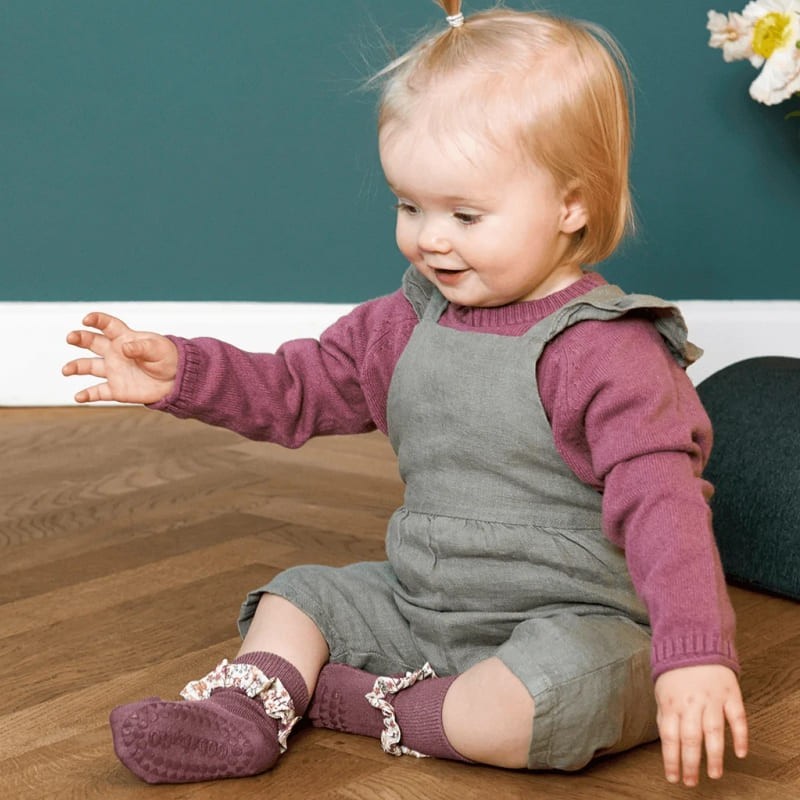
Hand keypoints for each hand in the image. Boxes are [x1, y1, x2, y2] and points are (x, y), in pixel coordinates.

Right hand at [63, 312, 177, 403]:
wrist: (176, 380)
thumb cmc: (168, 359)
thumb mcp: (158, 349)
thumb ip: (141, 347)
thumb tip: (124, 347)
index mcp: (125, 338)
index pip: (108, 326)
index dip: (97, 320)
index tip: (87, 319)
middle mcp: (115, 353)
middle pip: (92, 342)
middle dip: (80, 338)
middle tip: (71, 338)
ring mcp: (114, 371)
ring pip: (89, 367)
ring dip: (76, 367)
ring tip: (66, 370)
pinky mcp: (116, 389)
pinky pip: (98, 392)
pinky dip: (87, 395)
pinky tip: (78, 397)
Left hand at [655, 664, 747, 786]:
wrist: (694, 642)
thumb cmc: (675, 672)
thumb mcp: (662, 691)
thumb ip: (665, 716)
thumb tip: (668, 743)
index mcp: (671, 702)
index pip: (669, 737)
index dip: (671, 759)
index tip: (673, 777)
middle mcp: (691, 702)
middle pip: (691, 737)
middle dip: (691, 763)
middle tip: (692, 782)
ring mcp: (712, 698)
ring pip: (714, 731)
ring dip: (714, 756)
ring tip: (714, 774)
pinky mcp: (730, 694)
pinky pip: (737, 718)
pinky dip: (740, 736)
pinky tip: (740, 753)